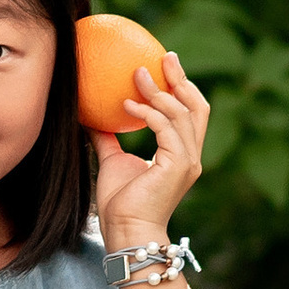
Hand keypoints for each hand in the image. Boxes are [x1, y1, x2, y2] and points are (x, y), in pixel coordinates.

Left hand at [94, 52, 210, 246]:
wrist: (126, 232)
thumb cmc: (120, 204)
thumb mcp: (113, 162)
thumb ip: (109, 139)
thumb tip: (92, 116)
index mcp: (181, 155)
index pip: (191, 114)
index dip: (182, 88)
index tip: (166, 66)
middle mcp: (191, 156)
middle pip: (196, 106)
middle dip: (182, 79)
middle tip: (164, 56)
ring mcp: (187, 161)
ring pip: (181, 113)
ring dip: (158, 91)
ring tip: (136, 75)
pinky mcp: (178, 166)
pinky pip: (166, 128)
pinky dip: (148, 113)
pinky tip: (127, 105)